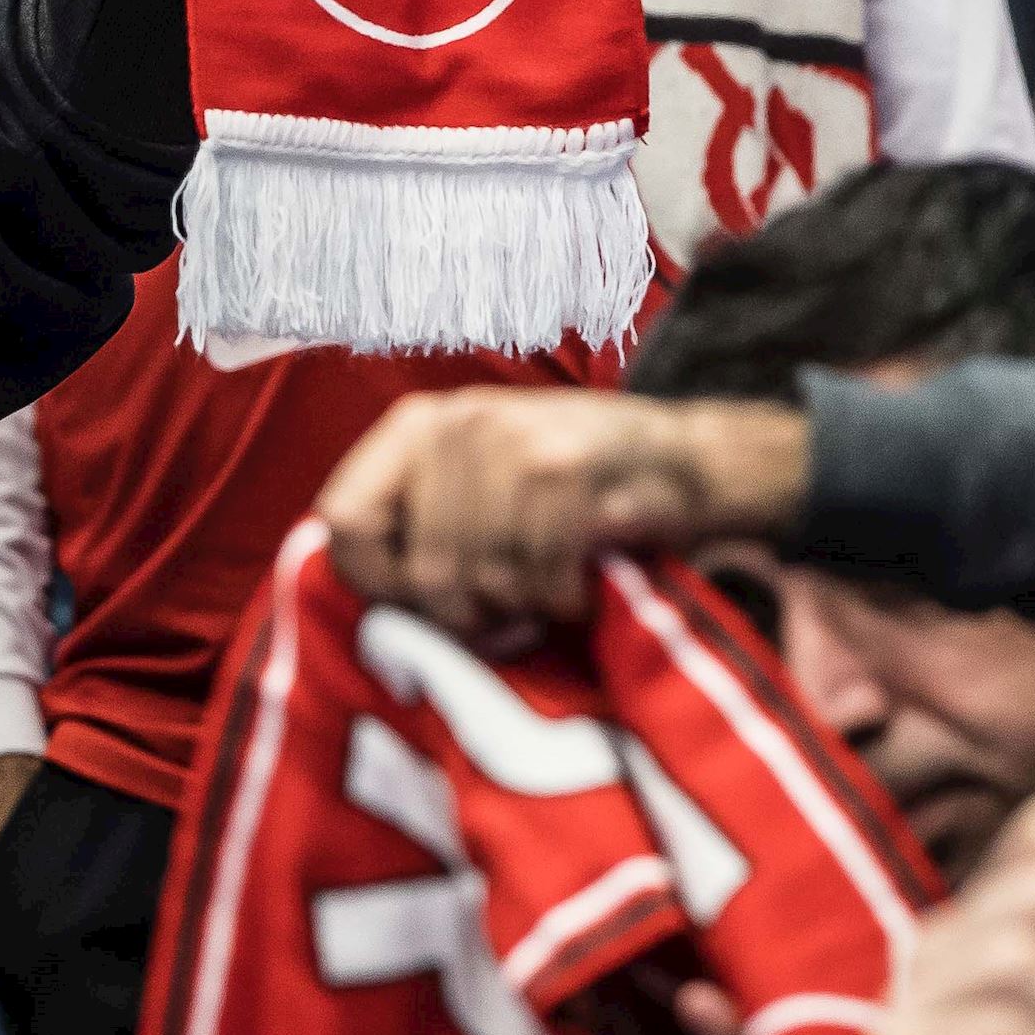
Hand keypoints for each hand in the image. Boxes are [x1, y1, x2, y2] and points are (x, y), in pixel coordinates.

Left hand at [313, 389, 809, 631]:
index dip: (380, 583)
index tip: (429, 606)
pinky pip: (539, 577)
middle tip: (513, 613)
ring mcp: (511, 440)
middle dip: (469, 614)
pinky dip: (565, 600)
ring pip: (479, 578)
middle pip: (420, 570)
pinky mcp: (567, 469)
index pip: (344, 521)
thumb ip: (417, 524)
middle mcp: (456, 421)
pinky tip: (583, 583)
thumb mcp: (480, 488)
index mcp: (417, 427)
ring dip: (523, 608)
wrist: (689, 460)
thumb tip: (362, 597)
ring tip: (550, 588)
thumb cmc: (573, 492)